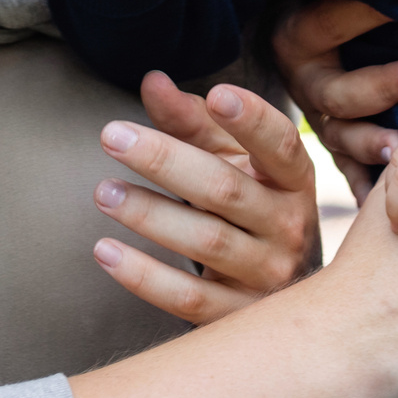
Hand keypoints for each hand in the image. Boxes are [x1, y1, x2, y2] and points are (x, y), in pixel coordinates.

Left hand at [90, 72, 318, 323]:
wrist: (285, 289)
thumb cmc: (251, 207)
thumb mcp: (233, 161)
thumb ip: (193, 121)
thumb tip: (153, 82)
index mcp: (293, 180)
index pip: (281, 145)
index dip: (253, 120)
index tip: (217, 94)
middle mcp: (289, 226)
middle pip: (225, 190)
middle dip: (165, 160)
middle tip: (112, 135)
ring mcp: (267, 275)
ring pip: (206, 243)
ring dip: (149, 214)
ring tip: (104, 191)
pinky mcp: (238, 315)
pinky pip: (188, 298)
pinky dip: (144, 276)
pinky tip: (105, 251)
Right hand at [273, 0, 397, 192]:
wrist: (283, 45)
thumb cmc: (324, 9)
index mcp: (299, 38)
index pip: (329, 24)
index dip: (363, 13)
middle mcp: (304, 84)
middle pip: (338, 93)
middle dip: (381, 86)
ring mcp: (318, 122)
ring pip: (341, 139)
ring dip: (372, 144)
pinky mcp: (333, 151)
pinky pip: (349, 177)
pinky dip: (367, 190)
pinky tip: (388, 203)